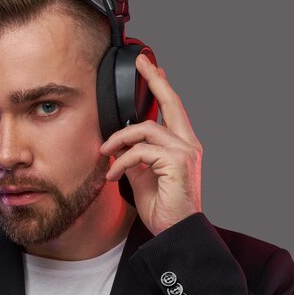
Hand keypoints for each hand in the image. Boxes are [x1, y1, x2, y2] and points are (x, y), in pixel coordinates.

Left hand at [100, 54, 202, 235]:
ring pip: (146, 129)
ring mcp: (185, 152)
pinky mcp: (177, 162)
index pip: (172, 109)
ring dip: (119, 139)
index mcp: (182, 145)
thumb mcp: (143, 176)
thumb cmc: (163, 206)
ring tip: (105, 153)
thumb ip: (135, 156)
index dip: (161, 86)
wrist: (174, 232)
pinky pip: (141, 151)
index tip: (151, 67)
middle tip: (142, 62)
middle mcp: (188, 144)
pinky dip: (122, 160)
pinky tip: (113, 173)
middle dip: (155, 79)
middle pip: (172, 102)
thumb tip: (118, 143)